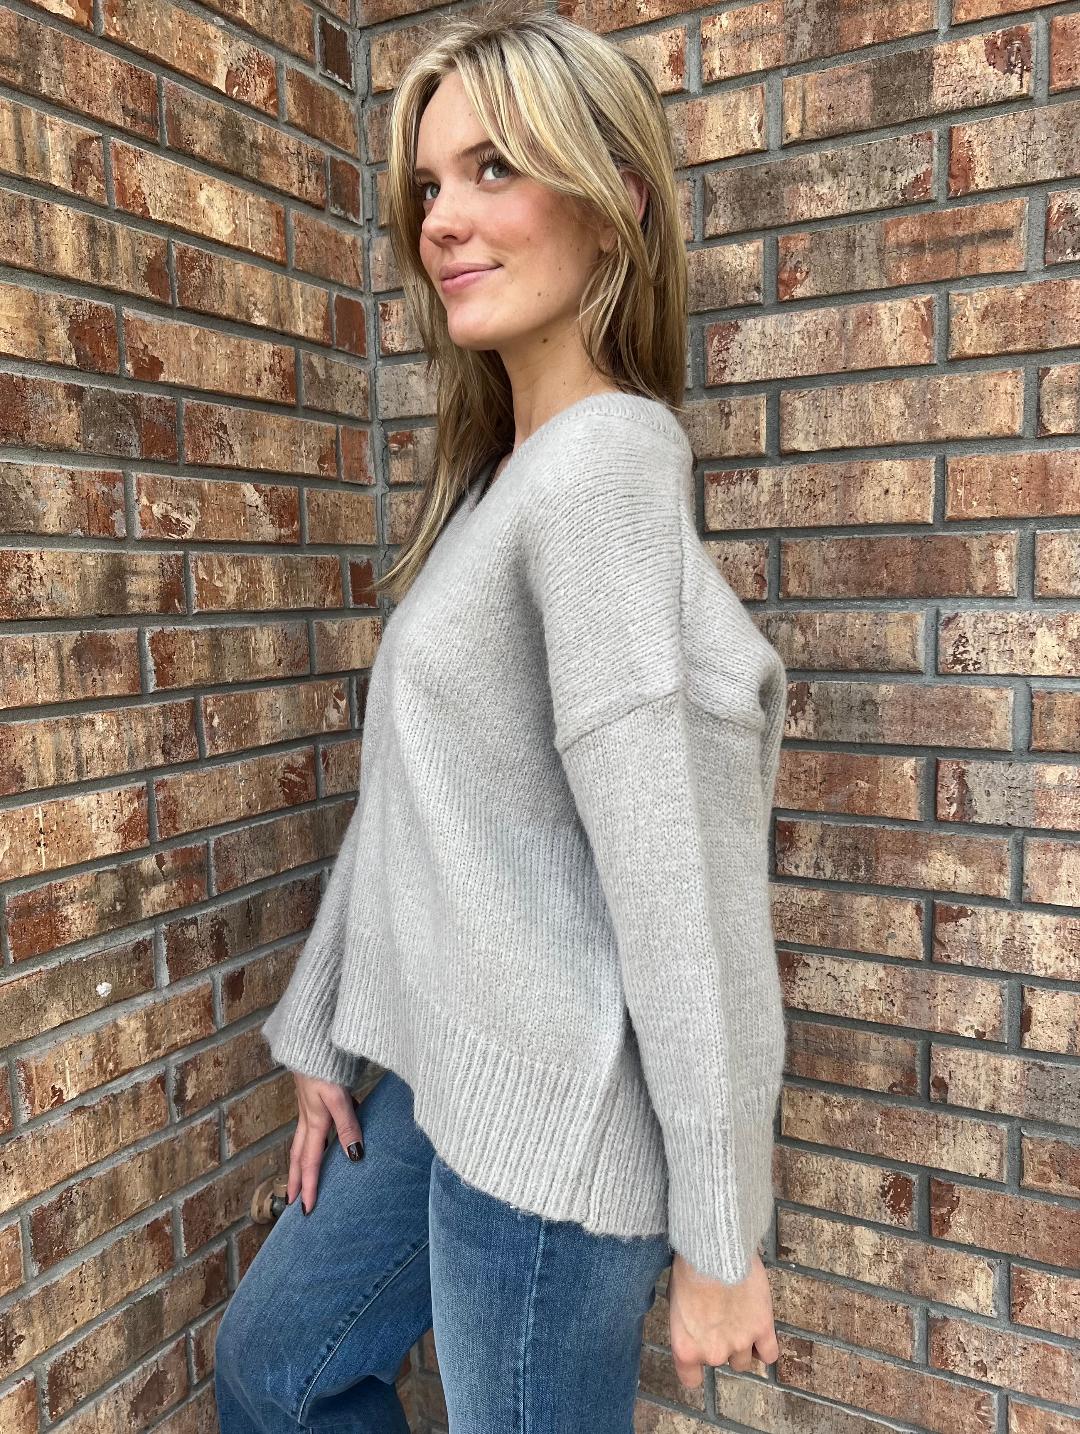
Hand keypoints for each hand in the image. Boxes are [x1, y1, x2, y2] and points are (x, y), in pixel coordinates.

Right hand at [286, 1073, 364, 1214]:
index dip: (310, 1187)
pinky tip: (331, 1133)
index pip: (311, 1162)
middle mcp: (309, 1115)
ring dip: (304, 1159)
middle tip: (291, 1203)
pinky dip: (317, 1135)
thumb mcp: (337, 1096)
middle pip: (300, 1154)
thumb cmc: (322, 1063)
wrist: (311, 1034)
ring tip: (305, 1175)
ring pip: (305, 1139)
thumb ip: (347, 1124)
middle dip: (296, 1179)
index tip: (306, 1210)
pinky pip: (314, 1122)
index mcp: (314, 1120)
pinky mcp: (315, 1092)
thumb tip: (355, 1156)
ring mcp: (310, 1103)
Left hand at [667, 1249, 778, 1388]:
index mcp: (686, 1348)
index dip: (696, 1366)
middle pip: (720, 1362)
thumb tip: (691, 1323)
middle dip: (720, 1343)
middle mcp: (713, 1353)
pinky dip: (766, 1346)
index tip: (701, 1349)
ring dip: (742, 1344)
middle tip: (719, 1317)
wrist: (714, 1250)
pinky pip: (769, 1355)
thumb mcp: (674, 1298)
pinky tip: (760, 1330)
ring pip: (744, 1361)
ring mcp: (740, 1343)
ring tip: (739, 1318)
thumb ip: (684, 1322)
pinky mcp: (763, 1330)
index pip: (691, 1379)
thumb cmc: (688, 1268)